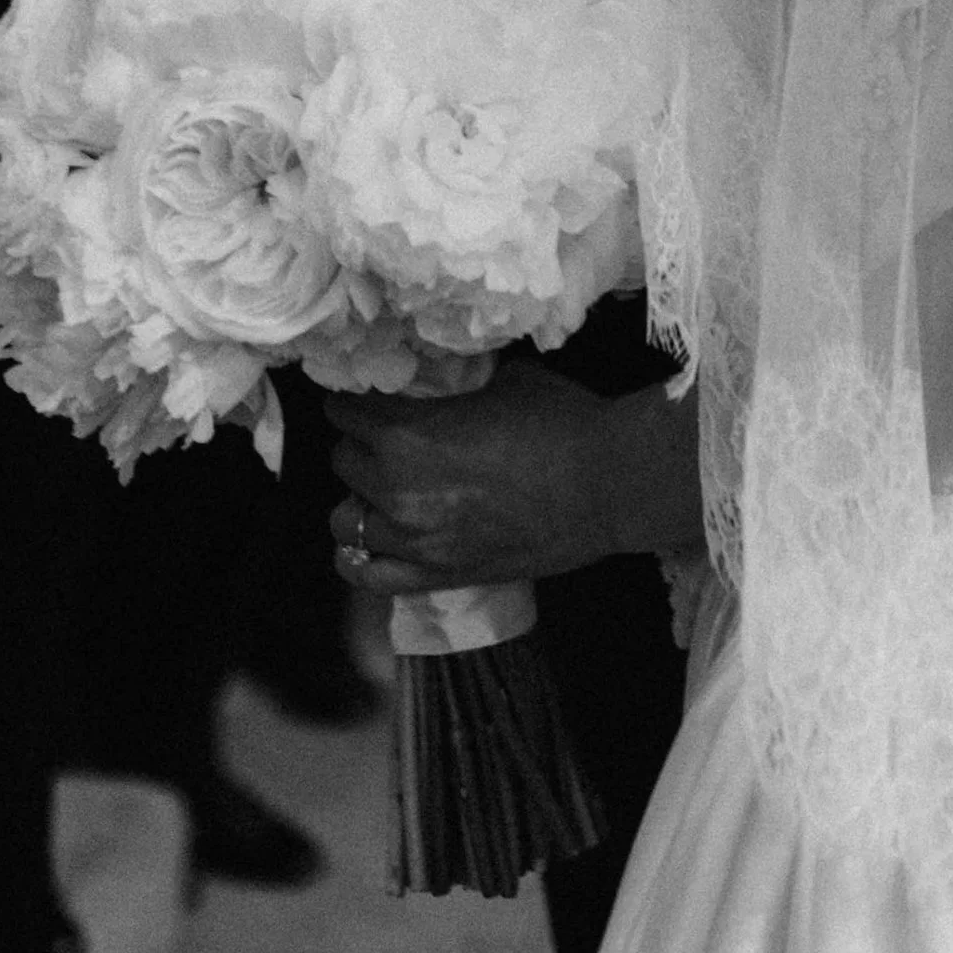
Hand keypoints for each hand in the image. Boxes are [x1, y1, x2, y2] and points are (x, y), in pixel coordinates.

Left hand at [328, 354, 697, 595]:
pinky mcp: (438, 576)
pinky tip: (372, 540)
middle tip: (384, 434)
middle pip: (342, 462)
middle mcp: (397, 490)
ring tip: (383, 487)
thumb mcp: (502, 380)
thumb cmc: (561, 422)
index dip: (354, 398)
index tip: (366, 394)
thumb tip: (441, 376)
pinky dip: (360, 558)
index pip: (346, 411)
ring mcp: (415, 541)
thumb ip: (456, 384)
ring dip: (361, 498)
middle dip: (360, 443)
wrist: (609, 483)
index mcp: (407, 434)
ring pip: (345, 522)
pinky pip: (369, 576)